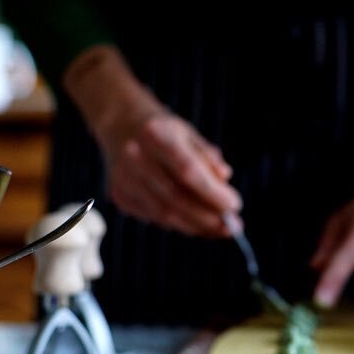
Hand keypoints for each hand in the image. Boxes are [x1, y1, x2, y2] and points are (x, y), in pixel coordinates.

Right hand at [63, 45, 241, 236]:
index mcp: (155, 134)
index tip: (235, 206)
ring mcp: (123, 178)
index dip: (212, 193)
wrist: (120, 125)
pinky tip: (195, 222)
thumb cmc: (164, 131)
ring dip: (196, 226)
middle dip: (207, 217)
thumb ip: (208, 157)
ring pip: (164, 214)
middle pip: (175, 198)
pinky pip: (154, 217)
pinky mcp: (119, 195)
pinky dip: (178, 223)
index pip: (186, 170)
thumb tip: (225, 179)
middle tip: (232, 227)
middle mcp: (134, 157)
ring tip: (219, 229)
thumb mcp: (189, 134)